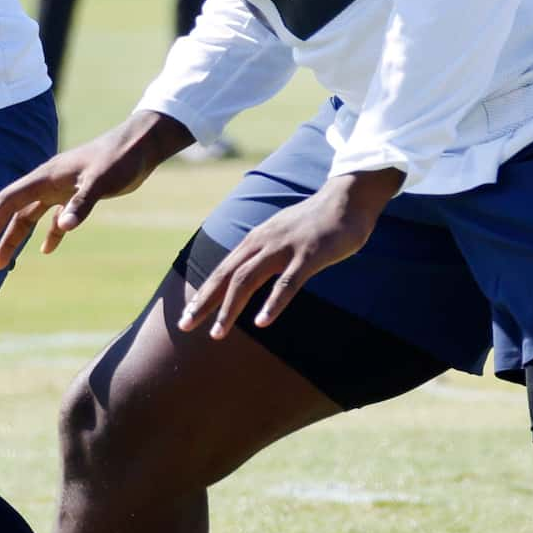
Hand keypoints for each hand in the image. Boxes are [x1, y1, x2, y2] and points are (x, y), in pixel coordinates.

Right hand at [0, 113, 191, 269]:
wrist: (141, 146)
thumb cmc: (120, 158)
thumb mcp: (101, 181)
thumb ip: (81, 204)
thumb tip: (63, 228)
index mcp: (46, 178)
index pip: (8, 201)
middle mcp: (48, 183)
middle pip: (12, 211)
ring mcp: (61, 189)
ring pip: (30, 216)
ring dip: (15, 239)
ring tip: (2, 264)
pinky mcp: (77, 194)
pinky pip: (54, 217)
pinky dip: (49, 234)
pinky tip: (47, 250)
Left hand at [178, 169, 399, 338]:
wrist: (347, 199)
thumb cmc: (314, 222)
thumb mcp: (280, 235)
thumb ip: (263, 253)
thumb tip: (247, 274)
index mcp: (255, 239)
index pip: (222, 270)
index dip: (202, 293)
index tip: (186, 316)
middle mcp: (263, 242)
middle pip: (226, 275)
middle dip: (204, 302)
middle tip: (185, 326)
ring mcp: (285, 248)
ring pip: (248, 280)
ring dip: (230, 308)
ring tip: (217, 333)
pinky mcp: (309, 255)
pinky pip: (287, 282)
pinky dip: (273, 303)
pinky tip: (262, 322)